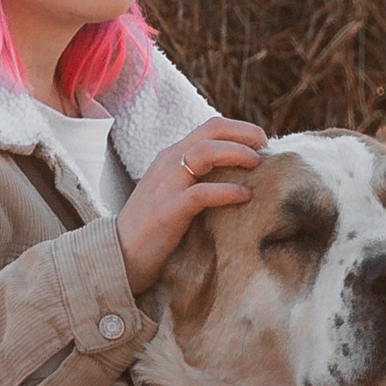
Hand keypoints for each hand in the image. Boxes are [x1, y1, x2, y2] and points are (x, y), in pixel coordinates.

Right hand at [116, 116, 264, 293]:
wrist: (119, 256)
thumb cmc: (154, 228)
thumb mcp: (174, 193)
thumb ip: (198, 179)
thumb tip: (239, 176)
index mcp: (171, 157)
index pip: (208, 128)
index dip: (239, 129)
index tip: (262, 141)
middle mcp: (167, 163)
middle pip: (209, 131)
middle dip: (243, 133)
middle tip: (266, 145)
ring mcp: (166, 185)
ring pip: (204, 152)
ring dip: (236, 153)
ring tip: (258, 164)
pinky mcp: (167, 211)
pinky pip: (201, 193)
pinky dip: (227, 191)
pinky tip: (244, 196)